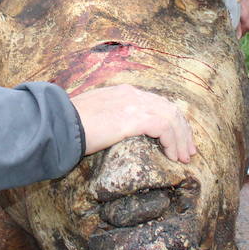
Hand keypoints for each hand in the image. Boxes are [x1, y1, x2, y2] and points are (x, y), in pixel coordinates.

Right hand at [70, 84, 196, 163]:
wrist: (59, 124)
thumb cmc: (69, 126)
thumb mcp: (93, 117)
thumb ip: (108, 120)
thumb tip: (113, 133)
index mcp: (122, 92)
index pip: (156, 102)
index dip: (171, 120)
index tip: (176, 138)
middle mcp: (132, 94)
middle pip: (169, 107)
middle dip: (183, 130)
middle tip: (188, 150)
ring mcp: (134, 103)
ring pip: (172, 117)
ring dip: (181, 139)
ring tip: (184, 157)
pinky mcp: (135, 117)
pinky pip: (165, 127)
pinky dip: (172, 141)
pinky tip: (173, 156)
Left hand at [236, 0, 248, 37]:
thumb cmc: (242, 6)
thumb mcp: (237, 16)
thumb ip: (237, 27)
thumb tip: (237, 36)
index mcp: (247, 26)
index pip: (241, 35)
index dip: (237, 33)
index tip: (234, 31)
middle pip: (245, 31)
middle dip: (241, 28)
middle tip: (238, 20)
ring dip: (246, 25)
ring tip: (244, 17)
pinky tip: (247, 16)